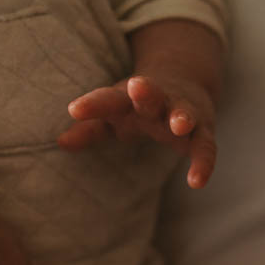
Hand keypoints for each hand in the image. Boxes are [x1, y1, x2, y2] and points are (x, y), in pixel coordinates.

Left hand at [58, 19, 220, 188]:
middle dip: (146, 91)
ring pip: (183, 113)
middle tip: (137, 86)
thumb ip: (90, 130)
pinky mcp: (202, 131)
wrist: (185, 81)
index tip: (74, 110)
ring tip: (179, 125)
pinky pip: (205, 147)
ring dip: (181, 116)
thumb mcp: (114, 116)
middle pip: (150, 94)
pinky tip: (197, 182)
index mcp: (128, 98)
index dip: (92, 105)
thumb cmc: (139, 106)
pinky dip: (203, 163)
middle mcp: (156, 101)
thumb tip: (59, 142)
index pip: (108, 99)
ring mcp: (181, 113)